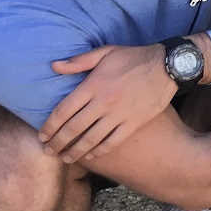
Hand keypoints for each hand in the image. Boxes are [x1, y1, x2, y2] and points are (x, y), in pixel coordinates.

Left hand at [41, 44, 176, 162]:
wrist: (168, 66)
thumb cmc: (134, 57)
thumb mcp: (106, 52)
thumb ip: (79, 61)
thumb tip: (54, 66)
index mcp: (93, 85)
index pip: (64, 110)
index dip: (50, 125)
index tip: (42, 135)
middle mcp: (104, 102)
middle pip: (74, 128)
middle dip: (58, 142)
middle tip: (48, 151)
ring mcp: (119, 115)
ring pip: (91, 139)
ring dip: (75, 151)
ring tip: (65, 158)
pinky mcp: (134, 123)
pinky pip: (112, 142)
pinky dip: (99, 151)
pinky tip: (91, 155)